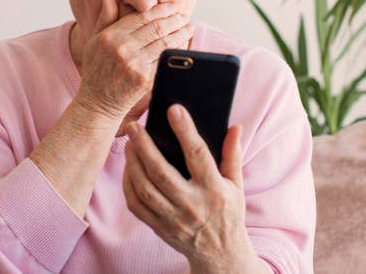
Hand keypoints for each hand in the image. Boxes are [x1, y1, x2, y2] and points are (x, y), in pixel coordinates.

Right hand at [74, 0, 193, 120]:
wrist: (97, 103)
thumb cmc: (96, 71)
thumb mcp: (94, 42)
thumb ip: (104, 19)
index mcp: (110, 36)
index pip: (141, 18)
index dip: (160, 10)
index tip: (172, 7)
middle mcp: (123, 48)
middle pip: (156, 28)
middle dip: (174, 20)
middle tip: (185, 16)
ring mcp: (135, 64)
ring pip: (164, 43)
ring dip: (181, 34)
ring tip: (189, 28)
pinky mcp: (145, 79)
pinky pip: (165, 61)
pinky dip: (177, 52)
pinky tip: (184, 46)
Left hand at [123, 104, 260, 272]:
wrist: (221, 255)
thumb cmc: (228, 213)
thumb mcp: (236, 185)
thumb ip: (233, 154)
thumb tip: (235, 126)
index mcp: (214, 190)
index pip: (198, 155)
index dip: (185, 130)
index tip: (173, 109)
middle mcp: (192, 205)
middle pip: (161, 172)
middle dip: (144, 146)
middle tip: (134, 126)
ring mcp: (173, 219)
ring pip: (145, 188)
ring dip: (132, 163)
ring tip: (129, 143)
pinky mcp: (159, 228)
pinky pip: (136, 205)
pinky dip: (129, 184)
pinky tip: (128, 168)